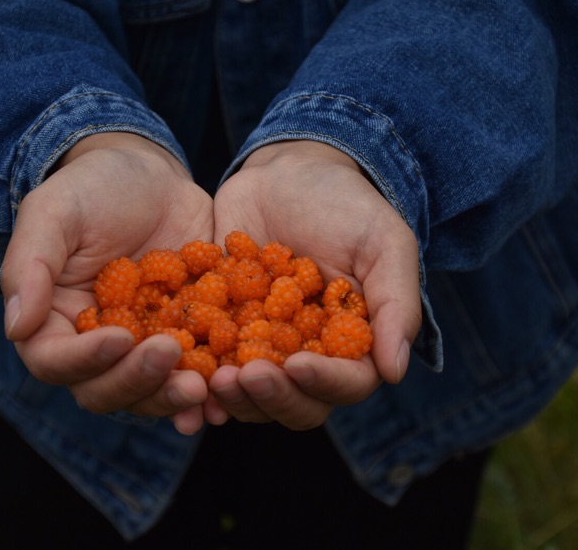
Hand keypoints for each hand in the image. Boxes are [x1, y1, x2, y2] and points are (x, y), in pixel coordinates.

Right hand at [0, 132, 213, 434]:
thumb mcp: (54, 212)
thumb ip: (29, 265)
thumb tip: (16, 327)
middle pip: (104, 389)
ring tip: (203, 384)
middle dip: (136, 379)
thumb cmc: (93, 188)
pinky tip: (227, 387)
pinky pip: (194, 374)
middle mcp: (95, 345)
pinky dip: (209, 386)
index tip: (120, 337)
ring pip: (149, 392)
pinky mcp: (184, 339)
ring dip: (172, 394)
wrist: (151, 176)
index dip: (84, 360)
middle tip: (170, 354)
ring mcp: (142, 346)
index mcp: (54, 320)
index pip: (55, 361)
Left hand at [206, 140, 420, 429]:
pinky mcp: (223, 332)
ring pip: (251, 396)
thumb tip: (395, 371)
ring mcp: (263, 347)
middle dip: (271, 396)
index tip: (296, 364)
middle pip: (296, 404)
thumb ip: (395, 303)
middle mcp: (309, 355)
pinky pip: (209, 366)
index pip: (347, 383)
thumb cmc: (345, 204)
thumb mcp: (383, 242)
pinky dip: (196, 379)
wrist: (286, 173)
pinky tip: (181, 377)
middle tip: (243, 375)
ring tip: (211, 377)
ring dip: (232, 396)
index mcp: (352, 343)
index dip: (324, 383)